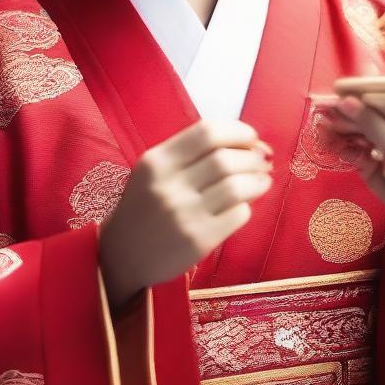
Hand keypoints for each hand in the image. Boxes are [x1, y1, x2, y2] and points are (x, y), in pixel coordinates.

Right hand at [97, 119, 273, 310]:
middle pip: (226, 159)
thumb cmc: (146, 204)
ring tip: (262, 180)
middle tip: (262, 160)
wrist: (122, 254)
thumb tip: (252, 142)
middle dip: (253, 156)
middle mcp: (168, 185)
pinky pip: (237, 215)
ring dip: (258, 180)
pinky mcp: (197, 241)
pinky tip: (243, 205)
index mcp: (158, 160)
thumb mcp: (157, 169)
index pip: (207, 132)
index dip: (238, 131)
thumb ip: (194, 152)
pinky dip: (247, 206)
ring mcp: (183, 215)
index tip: (252, 137)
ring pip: (236, 186)